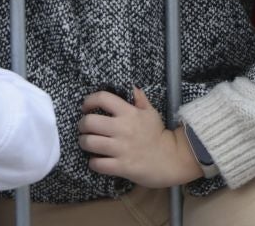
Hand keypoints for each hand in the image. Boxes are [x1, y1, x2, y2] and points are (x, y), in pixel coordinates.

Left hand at [77, 89, 200, 187]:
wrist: (172, 159)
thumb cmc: (159, 135)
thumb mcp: (151, 113)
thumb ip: (140, 99)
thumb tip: (132, 87)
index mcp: (129, 113)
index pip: (102, 98)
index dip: (89, 101)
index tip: (86, 107)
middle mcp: (122, 128)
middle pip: (89, 122)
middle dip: (82, 125)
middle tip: (84, 128)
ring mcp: (121, 148)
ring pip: (89, 143)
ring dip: (84, 143)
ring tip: (87, 143)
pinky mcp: (122, 166)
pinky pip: (97, 164)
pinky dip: (93, 162)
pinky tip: (97, 160)